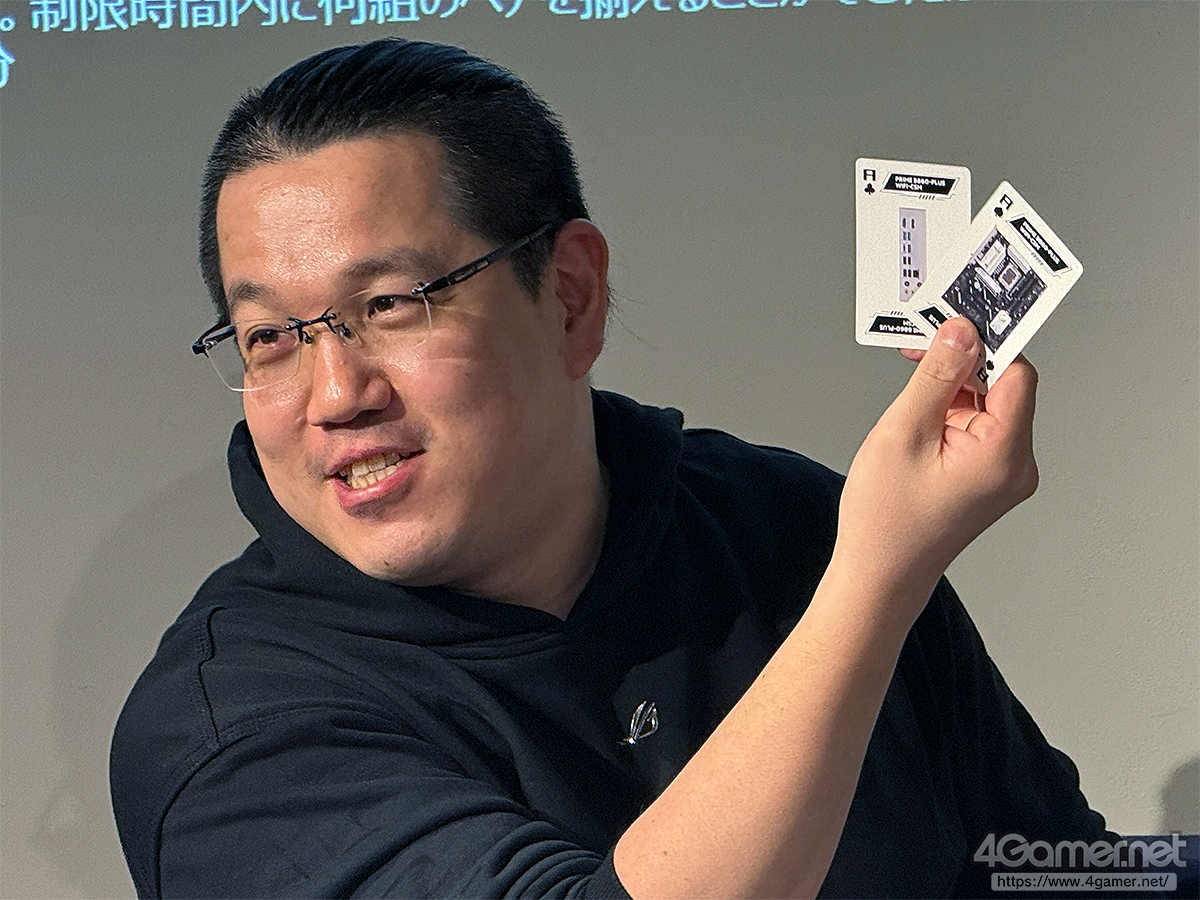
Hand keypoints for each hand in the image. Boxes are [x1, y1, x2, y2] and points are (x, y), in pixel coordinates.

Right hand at [833, 318, 1038, 624]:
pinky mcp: (987, 477)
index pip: (1016, 372)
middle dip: (961, 364)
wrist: (879, 576)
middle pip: (1003, 386)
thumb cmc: (885, 521)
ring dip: (950, 390)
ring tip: (908, 407)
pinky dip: (949, 413)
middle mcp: (1016, 465)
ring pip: (987, 405)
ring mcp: (1004, 473)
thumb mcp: (903, 433)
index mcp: (1005, 455)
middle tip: (917, 351)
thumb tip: (961, 331)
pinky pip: (977, 427)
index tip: (954, 322)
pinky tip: (917, 421)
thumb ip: (937, 377)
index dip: (985, 342)